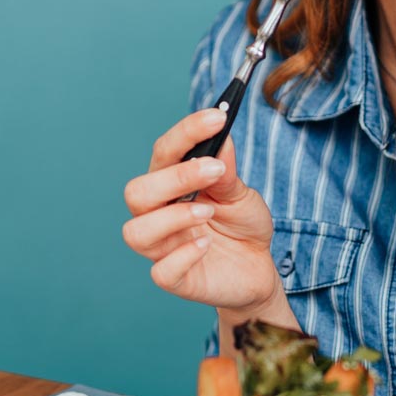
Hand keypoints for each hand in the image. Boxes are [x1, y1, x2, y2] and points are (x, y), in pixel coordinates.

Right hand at [122, 108, 279, 315]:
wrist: (258, 270)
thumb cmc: (243, 226)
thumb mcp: (242, 194)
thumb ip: (227, 170)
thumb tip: (221, 137)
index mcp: (171, 186)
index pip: (164, 152)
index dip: (186, 132)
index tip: (218, 117)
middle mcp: (159, 214)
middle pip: (137, 192)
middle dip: (174, 178)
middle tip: (214, 170)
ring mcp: (163, 248)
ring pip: (136, 231)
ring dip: (172, 217)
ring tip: (208, 212)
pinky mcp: (176, 279)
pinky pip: (161, 272)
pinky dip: (182, 255)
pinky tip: (206, 245)